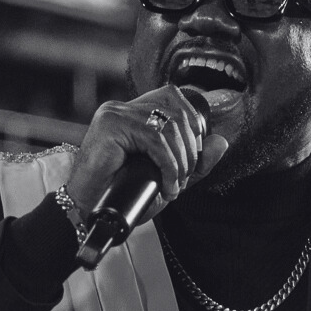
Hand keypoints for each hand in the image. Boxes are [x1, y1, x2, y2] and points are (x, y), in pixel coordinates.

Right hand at [65, 86, 228, 221]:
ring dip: (181, 162)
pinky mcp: (111, 125)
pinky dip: (169, 166)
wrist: (88, 211)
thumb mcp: (167, 177)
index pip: (175, 99)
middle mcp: (123, 107)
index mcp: (133, 112)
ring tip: (175, 185)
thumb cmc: (121, 195)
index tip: (191, 161)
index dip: (192, 127)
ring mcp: (115, 114)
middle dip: (190, 150)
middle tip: (183, 179)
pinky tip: (167, 185)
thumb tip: (222, 142)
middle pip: (176, 113)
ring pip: (168, 127)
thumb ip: (194, 162)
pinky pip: (155, 139)